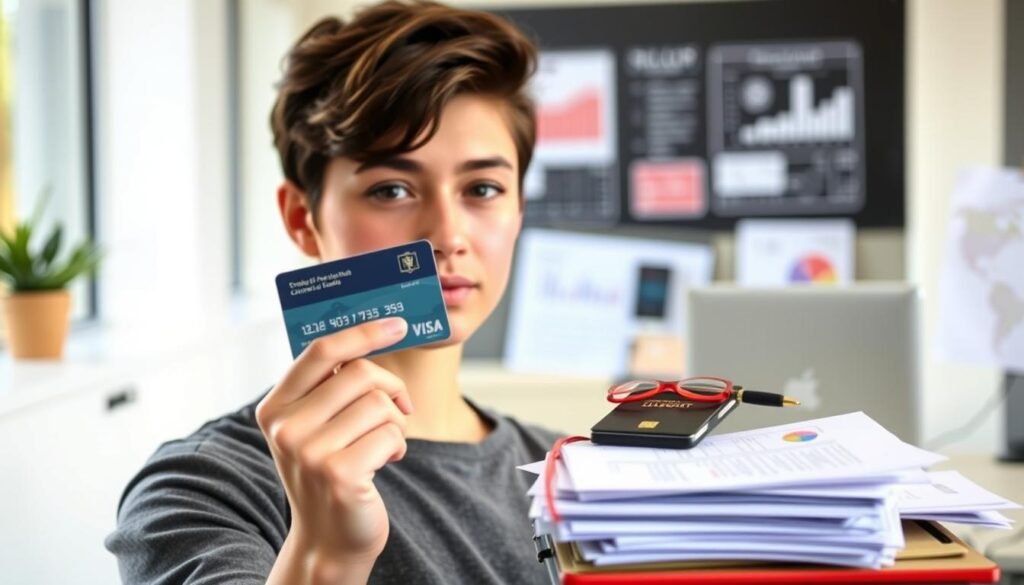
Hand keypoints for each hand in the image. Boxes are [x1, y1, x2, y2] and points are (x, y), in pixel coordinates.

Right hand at [257, 317, 411, 579]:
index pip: (321, 351)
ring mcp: (309, 452)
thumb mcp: (316, 427)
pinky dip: (398, 446)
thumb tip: (374, 332)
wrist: (330, 539)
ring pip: (380, 404)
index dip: (363, 331)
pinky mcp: (339, 473)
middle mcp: (286, 427)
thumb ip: (329, 387)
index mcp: (275, 407)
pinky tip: (386, 463)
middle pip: (360, 373)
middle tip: (398, 407)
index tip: (398, 324)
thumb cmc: (330, 471)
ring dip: (396, 423)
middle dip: (390, 388)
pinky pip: (391, 434)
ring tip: (384, 444)